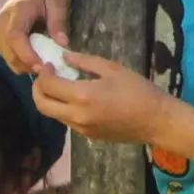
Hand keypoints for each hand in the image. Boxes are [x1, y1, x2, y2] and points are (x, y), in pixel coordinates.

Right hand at [0, 0, 69, 74]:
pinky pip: (4, 52)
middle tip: (44, 71)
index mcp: (18, 9)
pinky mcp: (0, 34)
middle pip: (6, 48)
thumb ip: (58, 22)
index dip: (25, 54)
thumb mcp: (58, 2)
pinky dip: (17, 60)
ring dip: (20, 64)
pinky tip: (32, 61)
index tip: (40, 66)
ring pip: (3, 53)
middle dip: (24, 63)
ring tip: (39, 66)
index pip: (14, 36)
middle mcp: (3, 18)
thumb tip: (62, 44)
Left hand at [33, 50, 192, 147]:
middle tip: (45, 78)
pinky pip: (67, 122)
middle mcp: (76, 116)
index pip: (48, 86)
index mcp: (82, 96)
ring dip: (50, 100)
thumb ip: (85, 62)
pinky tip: (76, 99)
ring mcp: (81, 129)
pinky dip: (64, 109)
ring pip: (53, 115)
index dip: (43, 73)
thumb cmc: (138, 90)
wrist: (156, 121)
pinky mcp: (88, 136)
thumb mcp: (112, 69)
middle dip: (37, 90)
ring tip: (61, 86)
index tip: (50, 65)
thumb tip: (64, 57)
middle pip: (42, 105)